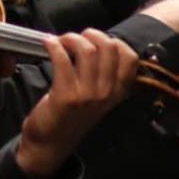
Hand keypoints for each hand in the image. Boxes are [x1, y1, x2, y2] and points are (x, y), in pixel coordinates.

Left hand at [15, 30, 135, 176]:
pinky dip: (54, 46)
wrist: (51, 144)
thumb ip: (103, 75)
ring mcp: (87, 95)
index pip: (131, 58)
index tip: (97, 41)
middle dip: (91, 34)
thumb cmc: (71, 116)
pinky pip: (62, 59)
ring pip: (87, 50)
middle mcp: (106, 93)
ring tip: (61, 41)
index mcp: (117, 92)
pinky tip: (48, 44)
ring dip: (71, 38)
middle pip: (109, 47)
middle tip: (75, 38)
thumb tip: (95, 42)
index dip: (114, 42)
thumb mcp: (97, 98)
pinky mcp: (66, 96)